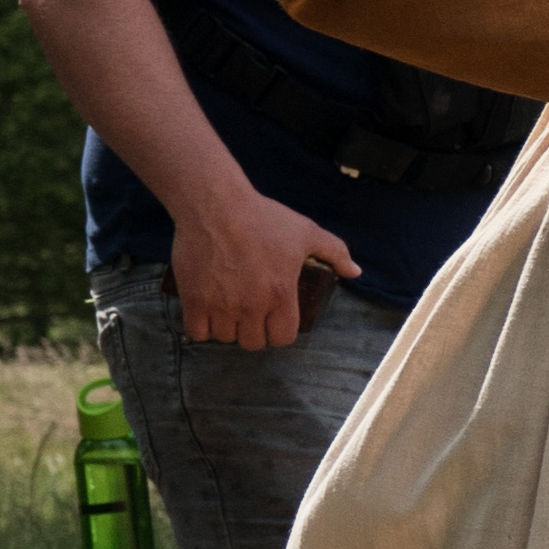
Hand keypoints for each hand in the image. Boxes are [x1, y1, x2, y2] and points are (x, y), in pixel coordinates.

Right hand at [168, 189, 360, 348]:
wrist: (215, 205)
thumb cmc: (263, 217)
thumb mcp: (307, 232)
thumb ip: (335, 253)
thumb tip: (355, 271)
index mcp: (280, 294)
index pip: (282, 338)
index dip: (280, 332)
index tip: (275, 319)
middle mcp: (251, 305)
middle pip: (253, 342)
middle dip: (254, 332)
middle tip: (252, 315)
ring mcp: (220, 304)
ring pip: (225, 338)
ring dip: (229, 328)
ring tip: (230, 311)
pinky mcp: (193, 299)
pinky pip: (197, 332)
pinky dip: (202, 327)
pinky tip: (208, 313)